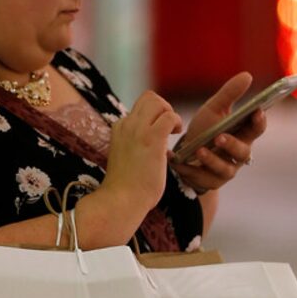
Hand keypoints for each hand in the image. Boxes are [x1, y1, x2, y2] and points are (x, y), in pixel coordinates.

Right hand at [101, 90, 182, 221]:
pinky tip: (175, 136)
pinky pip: (169, 116)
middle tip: (169, 127)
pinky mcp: (152, 139)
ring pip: (158, 101)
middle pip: (148, 97)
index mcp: (120, 128)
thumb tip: (153, 145)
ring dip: (170, 113)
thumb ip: (135, 144)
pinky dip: (177, 122)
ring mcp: (139, 130)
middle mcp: (127, 124)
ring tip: (173, 131)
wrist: (120, 200)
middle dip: (164, 107)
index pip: (139, 107)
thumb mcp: (125, 156)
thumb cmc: (126, 186)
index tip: (160, 130)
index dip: (154, 115)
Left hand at [170, 71, 266, 194]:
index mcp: (243, 135)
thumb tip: (247, 75)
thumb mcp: (214, 109)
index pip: (257, 129)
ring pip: (225, 169)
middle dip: (232, 145)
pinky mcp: (209, 182)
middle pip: (242, 152)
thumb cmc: (205, 129)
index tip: (257, 111)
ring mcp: (225, 170)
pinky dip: (189, 169)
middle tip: (219, 136)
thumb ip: (230, 94)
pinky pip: (202, 178)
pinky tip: (177, 160)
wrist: (186, 153)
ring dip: (212, 160)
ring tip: (200, 150)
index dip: (259, 122)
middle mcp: (238, 155)